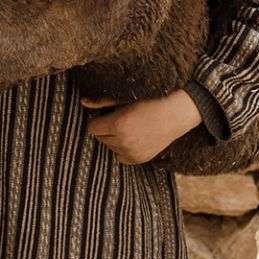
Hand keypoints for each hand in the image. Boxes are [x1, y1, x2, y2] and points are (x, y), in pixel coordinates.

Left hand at [81, 90, 201, 164]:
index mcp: (118, 124)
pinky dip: (122, 149)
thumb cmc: (149, 100)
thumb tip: (82, 102)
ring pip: (110, 147)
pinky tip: (132, 138)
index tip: (107, 114)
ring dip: (113, 139)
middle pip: (100, 138)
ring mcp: (133, 152)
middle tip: (119, 119)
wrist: (175, 112)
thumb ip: (101, 102)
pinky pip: (120, 157)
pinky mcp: (140, 159)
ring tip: (128, 127)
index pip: (92, 128)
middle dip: (105, 129)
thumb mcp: (124, 98)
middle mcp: (124, 141)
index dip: (98, 120)